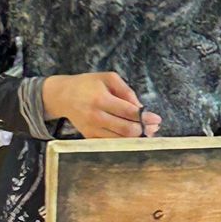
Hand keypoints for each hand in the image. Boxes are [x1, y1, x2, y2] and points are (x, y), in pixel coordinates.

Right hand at [41, 71, 160, 139]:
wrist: (63, 96)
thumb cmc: (88, 84)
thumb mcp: (108, 78)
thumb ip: (127, 91)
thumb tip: (140, 108)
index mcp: (101, 99)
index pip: (129, 112)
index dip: (145, 117)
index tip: (157, 119)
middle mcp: (95, 116)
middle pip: (126, 129)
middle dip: (144, 129)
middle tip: (154, 127)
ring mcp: (92, 129)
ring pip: (120, 140)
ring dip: (137, 138)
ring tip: (147, 132)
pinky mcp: (89, 137)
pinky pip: (111, 143)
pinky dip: (125, 141)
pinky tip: (133, 136)